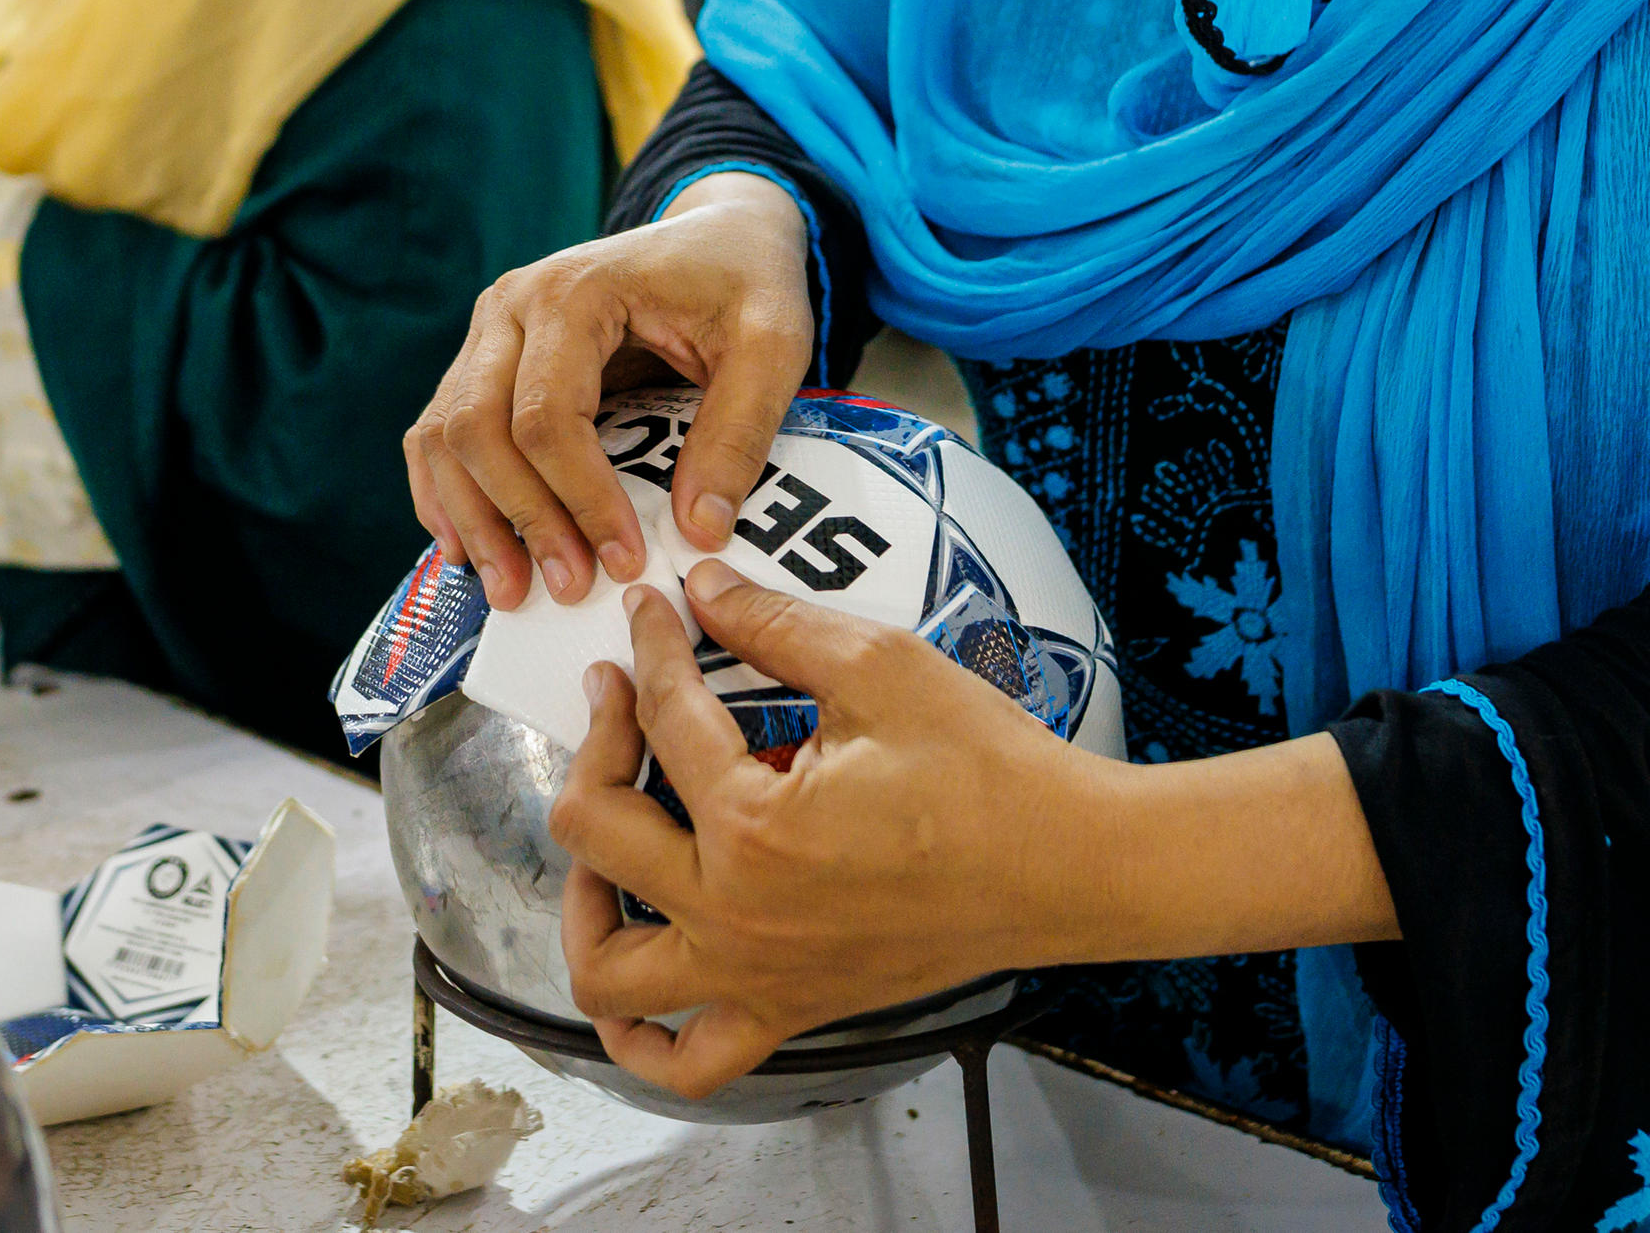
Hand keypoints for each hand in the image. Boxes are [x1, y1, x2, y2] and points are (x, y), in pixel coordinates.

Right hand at [407, 174, 812, 607]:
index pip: (547, 414)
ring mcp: (489, 331)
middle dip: (520, 519)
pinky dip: (446, 492)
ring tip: (513, 590)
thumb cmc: (744, 282)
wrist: (719, 234)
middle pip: (477, 429)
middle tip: (569, 588)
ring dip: (473, 519)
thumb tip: (697, 530)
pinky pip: (438, 431)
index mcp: (575, 291)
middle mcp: (511, 305)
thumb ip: (740, 431)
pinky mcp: (486, 358)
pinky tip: (468, 548)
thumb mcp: (773, 343)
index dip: (579, 499)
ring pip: (444, 436)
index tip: (624, 561)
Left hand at [548, 560, 1111, 1097]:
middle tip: (623, 700)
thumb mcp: (878, 668)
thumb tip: (703, 588)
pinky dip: (640, 1037)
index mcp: (752, 827)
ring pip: (607, 975)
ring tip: (607, 843)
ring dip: (582, 906)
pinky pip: (686, 1061)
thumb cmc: (987, 770)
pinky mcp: (790, 1011)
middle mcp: (735, 917)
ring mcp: (757, 979)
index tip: (654, 611)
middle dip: (596, 747)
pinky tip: (645, 968)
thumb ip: (773, 625)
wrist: (1067, 865)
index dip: (652, 647)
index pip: (664, 719)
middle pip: (593, 834)